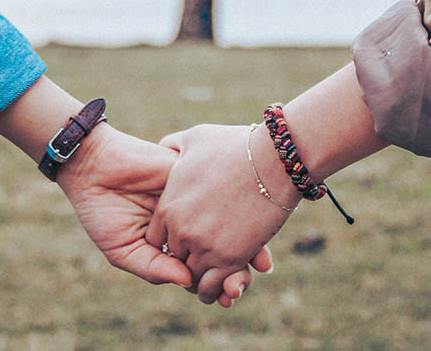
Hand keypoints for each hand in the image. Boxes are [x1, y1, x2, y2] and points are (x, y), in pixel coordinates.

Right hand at [0, 75, 269, 305]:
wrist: (94, 167)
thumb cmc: (102, 211)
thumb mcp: (123, 249)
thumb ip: (153, 267)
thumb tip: (188, 282)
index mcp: (173, 243)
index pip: (202, 268)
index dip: (217, 284)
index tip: (229, 297)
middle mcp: (190, 222)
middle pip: (222, 249)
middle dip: (237, 270)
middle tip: (243, 285)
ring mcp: (197, 200)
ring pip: (231, 224)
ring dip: (247, 245)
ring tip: (257, 265)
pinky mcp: (198, 177)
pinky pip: (226, 195)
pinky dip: (241, 213)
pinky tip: (250, 230)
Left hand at [148, 123, 298, 303]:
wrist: (274, 159)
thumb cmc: (237, 145)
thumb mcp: (195, 139)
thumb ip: (173, 146)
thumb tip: (165, 147)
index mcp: (168, 206)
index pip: (156, 240)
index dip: (170, 241)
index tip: (186, 239)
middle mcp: (181, 230)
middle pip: (174, 259)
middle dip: (186, 260)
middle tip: (201, 260)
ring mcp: (204, 246)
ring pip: (192, 277)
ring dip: (201, 280)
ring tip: (213, 277)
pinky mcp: (230, 258)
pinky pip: (213, 286)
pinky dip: (217, 290)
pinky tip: (226, 286)